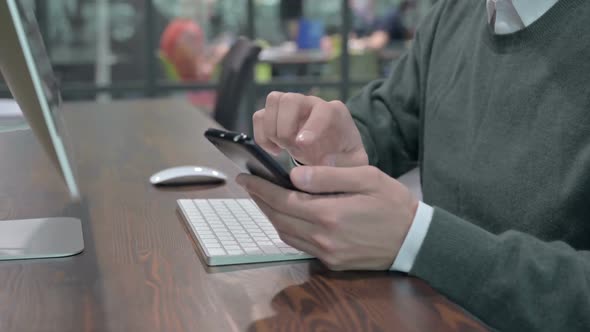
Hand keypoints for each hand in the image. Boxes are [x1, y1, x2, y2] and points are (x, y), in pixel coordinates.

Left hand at [236, 166, 418, 270]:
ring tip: (263, 197)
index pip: (283, 200)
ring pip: (286, 234)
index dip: (261, 188)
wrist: (415, 239)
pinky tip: (285, 217)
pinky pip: (299, 245)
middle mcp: (324, 237)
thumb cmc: (393, 203)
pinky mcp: (332, 262)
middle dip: (260, 200)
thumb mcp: (366, 178)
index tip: (245, 176)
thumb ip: (328, 176)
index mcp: (330, 213)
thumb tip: (293, 175)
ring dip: (270, 215)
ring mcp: (327, 253)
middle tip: (248, 184)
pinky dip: (286, 230)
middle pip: (279, 218)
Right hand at [253, 92, 367, 166]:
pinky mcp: (276, 116)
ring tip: (281, 148)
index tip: (302, 145)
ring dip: (272, 129)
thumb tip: (324, 161)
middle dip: (285, 127)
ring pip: (273, 101)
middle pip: (290, 99)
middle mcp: (312, 103)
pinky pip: (260, 116)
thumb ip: (344, 164)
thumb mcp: (354, 164)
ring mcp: (292, 107)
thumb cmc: (344, 156)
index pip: (322, 110)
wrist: (334, 152)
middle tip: (290, 148)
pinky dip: (261, 135)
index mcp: (335, 113)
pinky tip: (275, 150)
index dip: (311, 126)